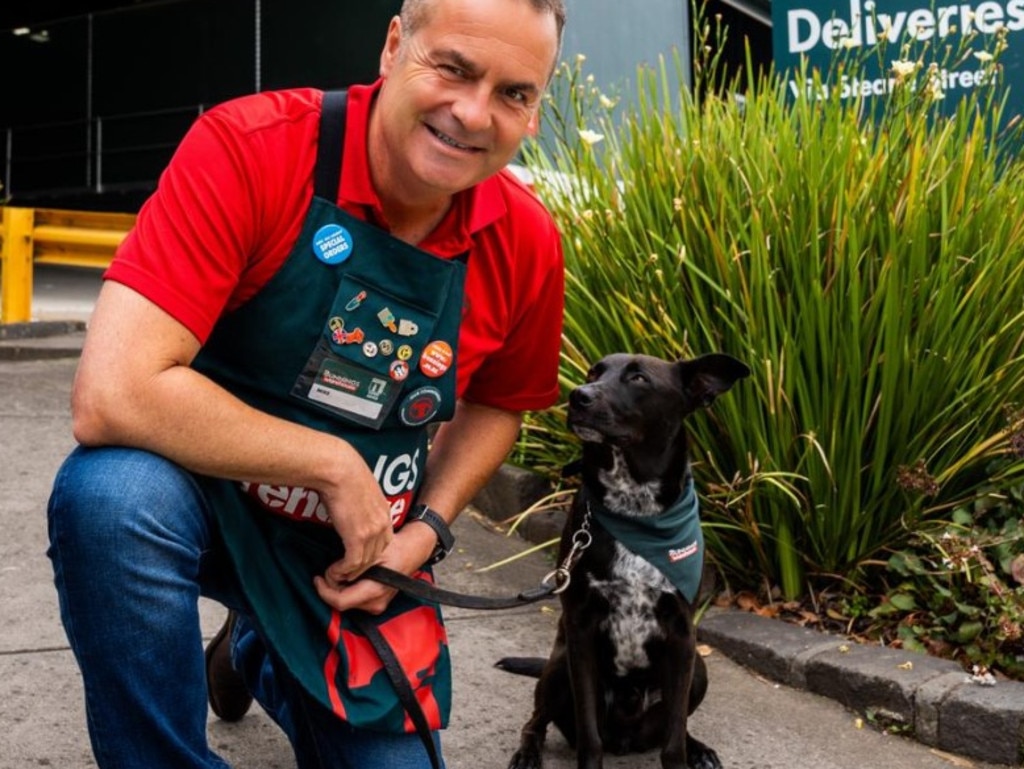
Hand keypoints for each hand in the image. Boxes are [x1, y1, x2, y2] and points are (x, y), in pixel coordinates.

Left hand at [314, 518, 437, 613]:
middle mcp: (375, 604)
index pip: (340, 601)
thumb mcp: (371, 552)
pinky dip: (347, 587)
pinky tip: (350, 574)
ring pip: (345, 600)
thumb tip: (332, 574)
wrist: (411, 552)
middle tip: (333, 568)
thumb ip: (350, 565)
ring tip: (344, 568)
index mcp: (374, 592)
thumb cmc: (394, 549)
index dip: (324, 591)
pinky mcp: (375, 603)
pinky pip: (353, 598)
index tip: (317, 579)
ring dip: (339, 585)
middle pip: (341, 601)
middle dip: (332, 585)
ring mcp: (376, 606)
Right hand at [320, 460, 393, 581]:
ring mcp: (372, 532)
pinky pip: (353, 563)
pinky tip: (333, 571)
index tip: (357, 556)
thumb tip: (350, 505)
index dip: (371, 551)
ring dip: (350, 572)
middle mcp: (382, 523)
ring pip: (365, 562)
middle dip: (361, 567)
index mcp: (384, 511)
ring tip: (336, 574)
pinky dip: (342, 571)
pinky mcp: (357, 538)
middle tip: (346, 572)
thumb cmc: (344, 472)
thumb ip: (362, 502)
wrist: (339, 470)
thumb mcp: (361, 488)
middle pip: (376, 555)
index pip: (384, 540)